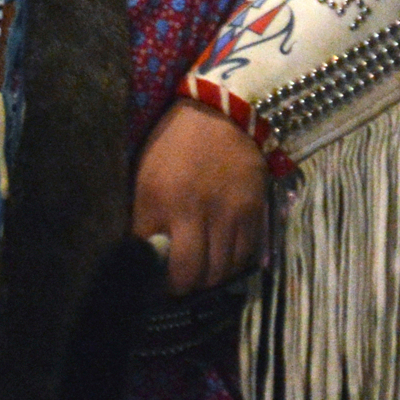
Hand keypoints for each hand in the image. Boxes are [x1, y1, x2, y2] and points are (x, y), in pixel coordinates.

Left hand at [133, 99, 270, 293]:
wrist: (221, 113)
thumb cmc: (174, 145)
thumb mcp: (145, 178)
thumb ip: (144, 220)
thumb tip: (145, 259)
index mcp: (163, 201)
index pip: (158, 263)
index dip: (156, 283)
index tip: (152, 282)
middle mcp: (199, 211)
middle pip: (194, 276)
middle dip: (183, 287)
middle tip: (177, 281)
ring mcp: (231, 213)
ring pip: (222, 271)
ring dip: (209, 278)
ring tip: (200, 270)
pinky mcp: (256, 210)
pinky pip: (246, 255)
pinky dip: (233, 264)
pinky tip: (222, 257)